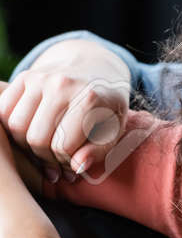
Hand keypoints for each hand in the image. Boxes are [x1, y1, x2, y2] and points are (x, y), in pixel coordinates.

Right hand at [0, 39, 131, 180]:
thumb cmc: (107, 109)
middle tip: (57, 163)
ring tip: (44, 150)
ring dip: (26, 145)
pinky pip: (3, 111)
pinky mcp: (24, 77)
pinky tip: (31, 133)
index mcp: (89, 98)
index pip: (63, 146)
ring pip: (16, 126)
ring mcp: (39, 78)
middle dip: (46, 158)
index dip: (65, 163)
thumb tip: (77, 167)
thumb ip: (98, 152)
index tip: (72, 165)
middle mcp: (61, 84)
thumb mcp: (115, 132)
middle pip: (36, 139)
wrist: (97, 70)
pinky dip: (12, 128)